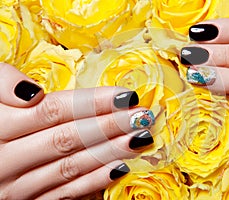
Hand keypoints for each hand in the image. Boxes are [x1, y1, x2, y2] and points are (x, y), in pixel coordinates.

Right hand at [0, 63, 154, 198]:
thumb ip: (2, 85)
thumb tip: (33, 92)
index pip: (54, 110)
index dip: (94, 103)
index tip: (126, 96)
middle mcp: (6, 159)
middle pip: (68, 138)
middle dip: (110, 126)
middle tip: (142, 117)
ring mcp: (17, 186)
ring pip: (70, 166)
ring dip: (109, 152)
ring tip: (139, 138)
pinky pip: (65, 193)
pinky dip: (94, 180)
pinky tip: (120, 167)